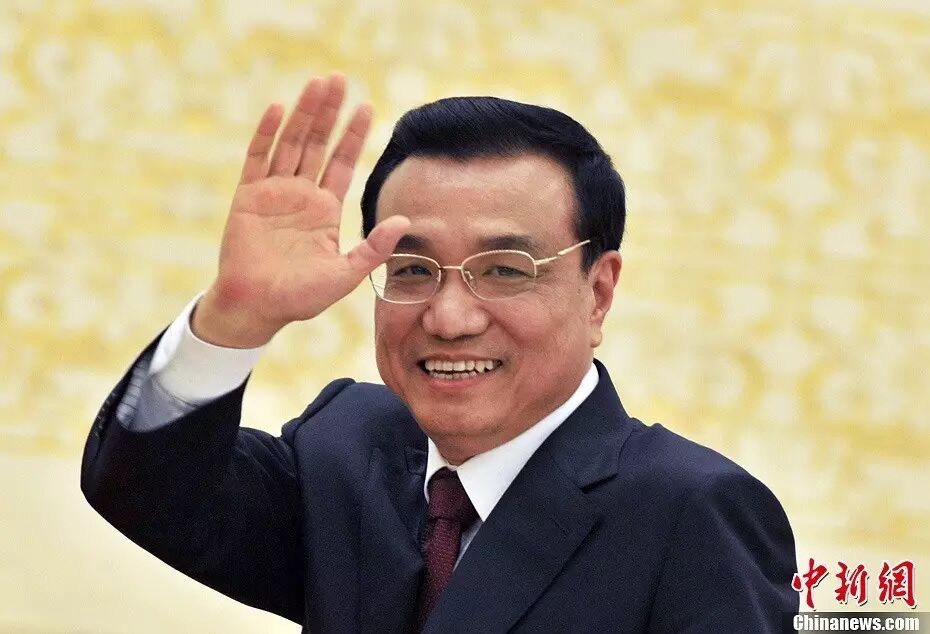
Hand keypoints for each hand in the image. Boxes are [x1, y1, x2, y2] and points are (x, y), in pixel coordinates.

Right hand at [193, 74, 409, 347]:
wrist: (256, 308)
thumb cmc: (300, 297)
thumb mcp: (345, 274)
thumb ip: (374, 248)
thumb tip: (405, 220)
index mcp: (324, 210)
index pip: (342, 162)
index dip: (353, 135)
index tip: (367, 107)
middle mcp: (300, 195)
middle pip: (317, 144)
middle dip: (329, 112)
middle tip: (339, 79)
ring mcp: (273, 193)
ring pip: (290, 143)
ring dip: (303, 113)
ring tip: (317, 83)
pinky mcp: (247, 197)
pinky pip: (257, 158)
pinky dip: (267, 133)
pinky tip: (279, 108)